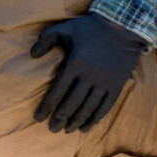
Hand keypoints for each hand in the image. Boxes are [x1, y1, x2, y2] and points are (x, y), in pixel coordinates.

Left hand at [32, 13, 146, 132]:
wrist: (124, 26)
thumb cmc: (90, 28)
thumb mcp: (65, 27)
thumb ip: (46, 39)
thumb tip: (32, 55)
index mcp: (75, 63)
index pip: (56, 92)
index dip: (46, 107)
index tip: (38, 118)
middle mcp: (90, 75)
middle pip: (71, 104)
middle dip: (59, 119)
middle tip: (52, 129)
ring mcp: (105, 81)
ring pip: (87, 108)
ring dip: (76, 122)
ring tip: (67, 130)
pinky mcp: (117, 85)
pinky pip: (105, 106)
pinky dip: (94, 119)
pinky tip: (86, 127)